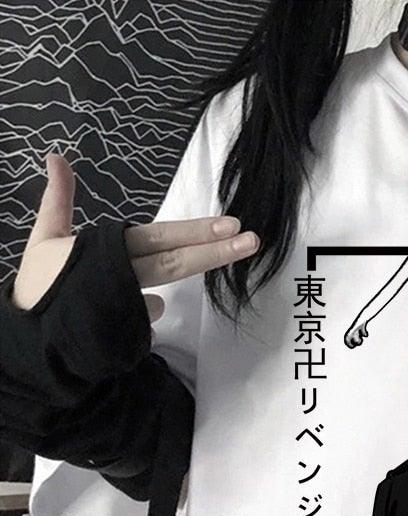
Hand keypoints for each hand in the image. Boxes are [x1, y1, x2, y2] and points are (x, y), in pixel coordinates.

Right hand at [11, 152, 259, 315]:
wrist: (28, 338)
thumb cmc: (41, 283)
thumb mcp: (46, 237)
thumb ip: (58, 199)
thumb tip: (55, 156)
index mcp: (106, 250)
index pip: (160, 237)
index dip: (196, 231)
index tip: (231, 225)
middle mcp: (122, 277)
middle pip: (176, 263)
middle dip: (215, 251)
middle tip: (250, 240)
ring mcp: (127, 309)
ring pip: (156, 301)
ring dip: (145, 304)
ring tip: (112, 304)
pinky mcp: (128, 336)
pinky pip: (143, 327)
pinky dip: (132, 324)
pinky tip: (112, 326)